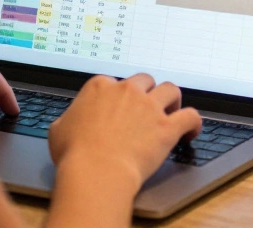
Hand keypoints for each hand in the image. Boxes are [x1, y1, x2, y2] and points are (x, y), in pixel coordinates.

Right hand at [47, 73, 201, 193]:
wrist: (96, 171)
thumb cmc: (75, 154)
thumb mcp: (59, 129)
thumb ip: (68, 118)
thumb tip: (69, 121)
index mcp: (99, 87)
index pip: (114, 82)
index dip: (117, 96)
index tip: (119, 107)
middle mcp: (127, 91)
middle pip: (145, 80)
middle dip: (147, 92)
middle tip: (146, 107)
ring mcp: (149, 107)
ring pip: (171, 89)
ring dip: (172, 99)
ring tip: (170, 111)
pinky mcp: (166, 127)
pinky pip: (190, 116)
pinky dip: (194, 122)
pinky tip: (191, 130)